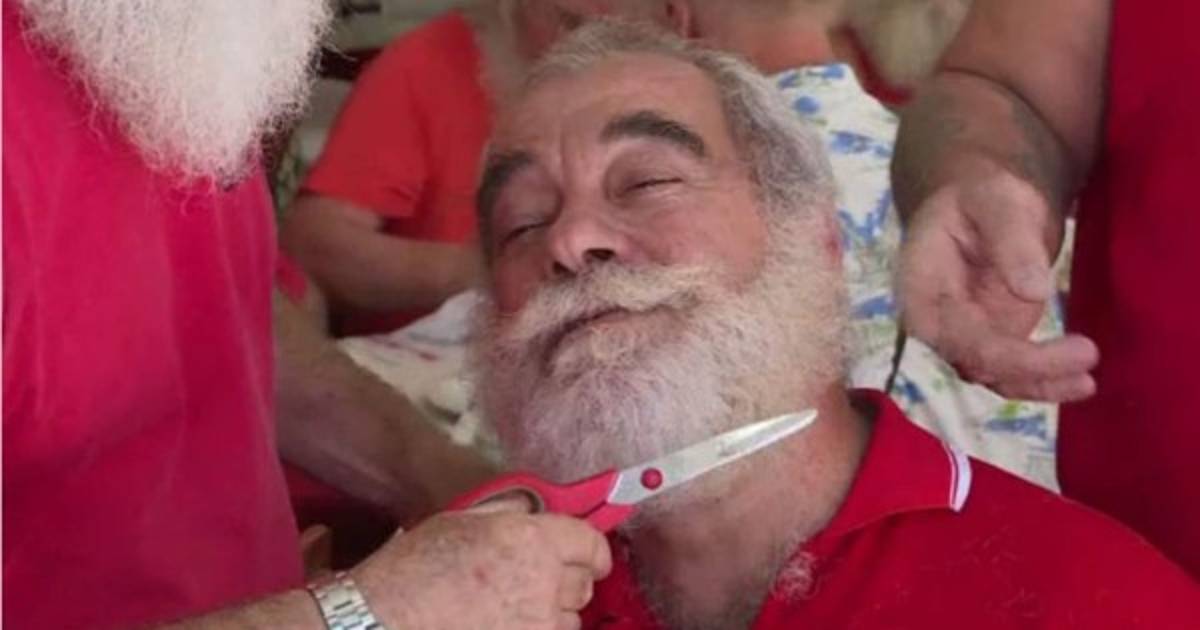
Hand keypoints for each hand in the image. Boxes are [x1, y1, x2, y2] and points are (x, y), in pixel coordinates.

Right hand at [352, 499, 610, 629]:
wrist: (382, 619)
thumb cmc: (413, 568)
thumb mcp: (462, 521)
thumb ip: (510, 514)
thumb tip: (538, 510)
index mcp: (530, 540)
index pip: (590, 543)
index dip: (593, 550)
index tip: (591, 558)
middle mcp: (542, 583)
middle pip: (584, 584)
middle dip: (568, 581)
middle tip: (539, 582)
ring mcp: (536, 624)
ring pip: (570, 620)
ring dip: (552, 615)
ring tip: (514, 611)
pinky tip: (506, 624)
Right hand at [898, 170, 1098, 401]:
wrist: (980, 203)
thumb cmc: (981, 196)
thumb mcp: (996, 202)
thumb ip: (1011, 241)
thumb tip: (1035, 291)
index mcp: (921, 288)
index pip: (960, 337)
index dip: (1010, 354)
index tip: (1067, 348)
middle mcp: (936, 322)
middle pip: (976, 362)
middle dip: (1030, 370)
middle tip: (1088, 354)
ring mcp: (962, 334)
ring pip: (993, 375)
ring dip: (1038, 384)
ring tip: (1087, 383)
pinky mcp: (990, 340)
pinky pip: (1011, 372)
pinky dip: (1043, 382)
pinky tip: (1079, 383)